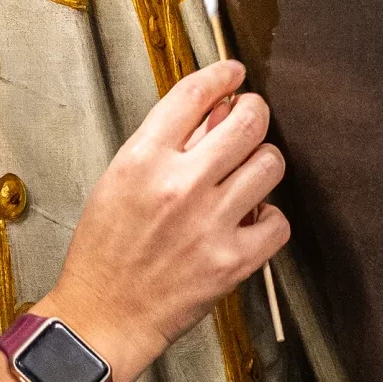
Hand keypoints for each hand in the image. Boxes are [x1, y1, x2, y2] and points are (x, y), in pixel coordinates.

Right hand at [33, 61, 287, 381]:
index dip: (221, 74)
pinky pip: (278, 220)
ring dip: (262, 160)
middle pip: (245, 121)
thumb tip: (207, 113)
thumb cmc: (104, 248)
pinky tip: (250, 215)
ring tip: (248, 169)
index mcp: (142, 158)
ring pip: (269, 164)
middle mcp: (180, 184)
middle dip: (253, 111)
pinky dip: (269, 215)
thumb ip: (163, 144)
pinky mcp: (234, 259)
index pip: (193, 95)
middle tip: (250, 115)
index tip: (233, 71)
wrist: (105, 309)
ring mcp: (211, 221)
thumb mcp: (119, 179)